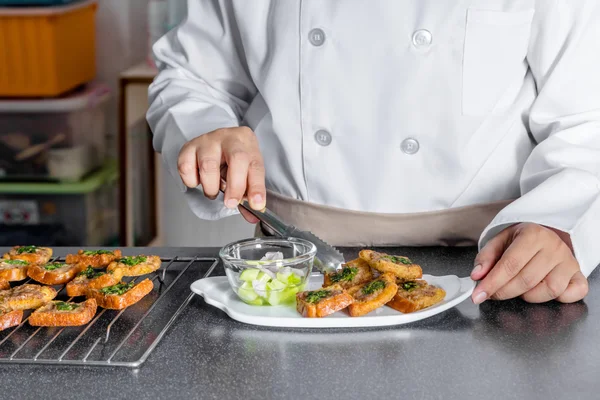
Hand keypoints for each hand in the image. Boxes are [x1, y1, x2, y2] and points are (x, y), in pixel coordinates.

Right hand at [177, 127, 264, 223]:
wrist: (216, 142)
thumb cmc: (233, 159)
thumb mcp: (245, 172)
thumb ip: (248, 195)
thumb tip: (253, 216)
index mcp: (248, 143)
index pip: (256, 166)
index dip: (256, 187)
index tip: (256, 205)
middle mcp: (229, 138)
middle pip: (237, 159)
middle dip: (235, 186)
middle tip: (231, 203)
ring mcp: (208, 140)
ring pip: (208, 165)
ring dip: (211, 186)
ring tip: (213, 191)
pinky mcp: (188, 147)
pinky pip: (186, 168)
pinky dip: (192, 181)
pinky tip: (199, 180)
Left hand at [470, 223, 588, 303]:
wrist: (545, 236)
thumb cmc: (520, 241)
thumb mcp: (500, 241)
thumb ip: (486, 258)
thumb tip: (477, 276)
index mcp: (532, 235)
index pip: (510, 264)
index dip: (492, 283)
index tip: (478, 295)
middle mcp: (554, 247)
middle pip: (527, 280)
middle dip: (504, 292)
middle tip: (492, 294)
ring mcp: (569, 262)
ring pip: (549, 290)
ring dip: (528, 296)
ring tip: (518, 288)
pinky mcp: (578, 275)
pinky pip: (571, 294)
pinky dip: (557, 299)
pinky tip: (541, 291)